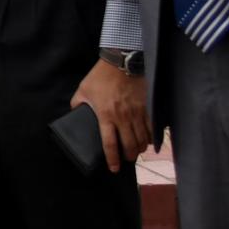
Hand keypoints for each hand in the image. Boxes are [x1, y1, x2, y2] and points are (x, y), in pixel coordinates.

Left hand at [72, 56, 151, 171]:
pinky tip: (148, 139)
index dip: (112, 159)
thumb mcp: (83, 90)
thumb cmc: (101, 76)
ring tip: (136, 150)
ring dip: (140, 148)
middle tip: (127, 158)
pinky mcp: (148, 107)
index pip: (109, 144)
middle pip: (129, 146)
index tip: (114, 168)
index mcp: (105, 115)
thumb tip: (75, 113)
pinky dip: (151, 137)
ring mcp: (137, 113)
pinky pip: (153, 128)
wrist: (121, 60)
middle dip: (129, 156)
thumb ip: (78, 104)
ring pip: (142, 139)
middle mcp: (123, 117)